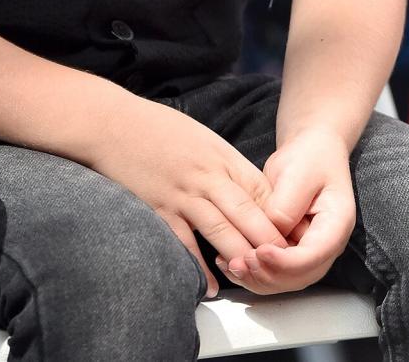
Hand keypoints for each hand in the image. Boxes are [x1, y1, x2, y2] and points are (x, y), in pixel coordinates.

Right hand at [88, 98, 287, 296]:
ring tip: (255, 278)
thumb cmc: (158, 128)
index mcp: (222, 158)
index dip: (281, 221)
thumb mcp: (203, 138)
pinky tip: (210, 284)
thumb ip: (227, 166)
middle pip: (248, 216)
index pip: (263, 193)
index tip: (295, 241)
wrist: (113, 123)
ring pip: (221, 232)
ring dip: (241, 258)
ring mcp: (182, 194)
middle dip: (270, 245)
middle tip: (287, 267)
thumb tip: (252, 195)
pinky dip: (198, 266)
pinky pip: (184, 243)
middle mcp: (207, 177)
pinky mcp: (158, 209)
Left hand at [216, 127, 354, 294]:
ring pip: (284, 280)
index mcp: (336, 225)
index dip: (286, 261)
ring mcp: (308, 251)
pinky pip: (273, 271)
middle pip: (299, 276)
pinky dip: (251, 272)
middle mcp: (325, 246)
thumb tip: (269, 233)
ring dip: (257, 279)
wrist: (310, 150)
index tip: (260, 251)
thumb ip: (285, 205)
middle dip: (268, 275)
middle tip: (240, 262)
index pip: (314, 256)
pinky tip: (228, 262)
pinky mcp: (290, 250)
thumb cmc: (309, 157)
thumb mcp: (299, 173)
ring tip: (231, 264)